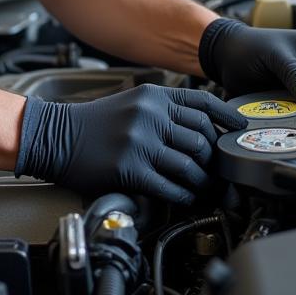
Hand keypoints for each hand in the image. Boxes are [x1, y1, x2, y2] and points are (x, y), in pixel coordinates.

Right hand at [15, 84, 247, 204]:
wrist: (55, 136)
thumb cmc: (91, 123)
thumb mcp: (131, 103)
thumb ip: (162, 111)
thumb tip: (198, 132)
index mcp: (153, 96)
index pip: (202, 104)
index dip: (227, 118)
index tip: (240, 131)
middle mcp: (150, 115)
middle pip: (202, 138)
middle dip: (215, 159)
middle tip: (221, 173)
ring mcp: (140, 141)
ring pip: (191, 165)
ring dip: (203, 182)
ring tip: (207, 190)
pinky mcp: (130, 169)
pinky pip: (171, 187)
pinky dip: (185, 196)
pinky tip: (185, 198)